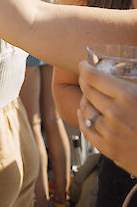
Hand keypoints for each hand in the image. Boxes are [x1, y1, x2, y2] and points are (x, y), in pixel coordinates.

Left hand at [78, 60, 136, 175]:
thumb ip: (133, 84)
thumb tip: (127, 68)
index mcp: (127, 96)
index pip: (94, 77)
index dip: (85, 68)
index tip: (84, 65)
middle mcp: (115, 113)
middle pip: (87, 91)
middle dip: (83, 81)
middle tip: (84, 77)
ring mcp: (110, 132)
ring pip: (85, 109)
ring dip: (84, 100)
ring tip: (88, 96)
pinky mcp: (108, 148)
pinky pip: (86, 130)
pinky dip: (82, 119)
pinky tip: (84, 114)